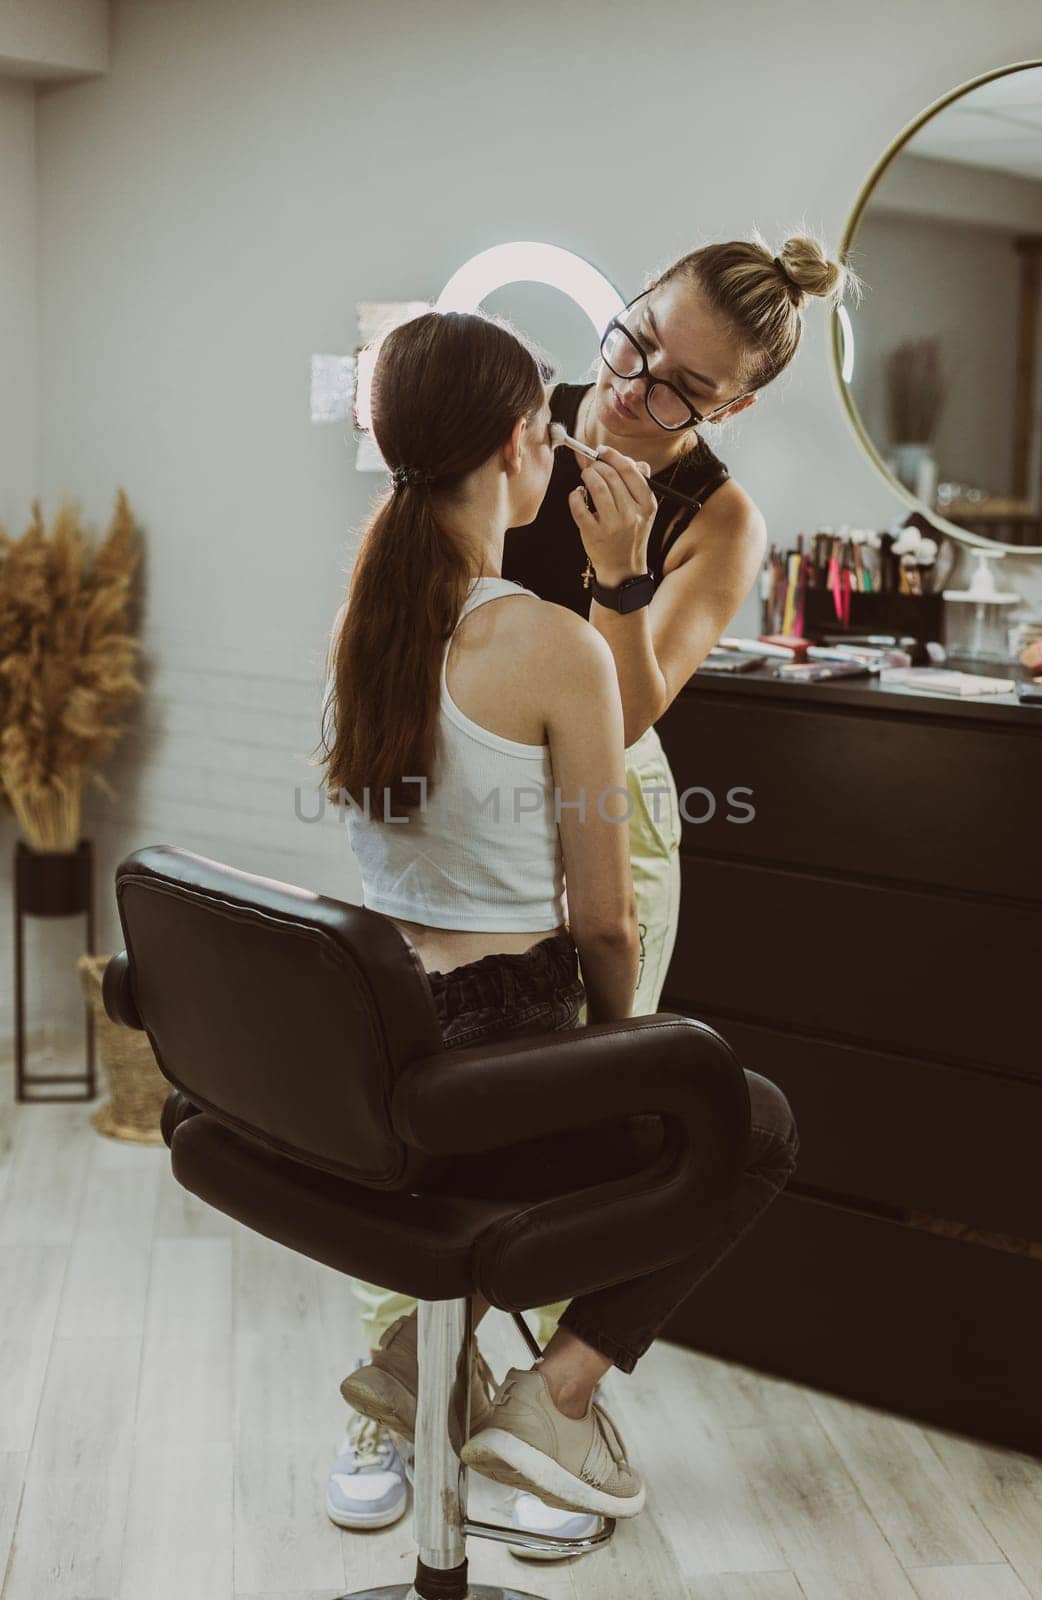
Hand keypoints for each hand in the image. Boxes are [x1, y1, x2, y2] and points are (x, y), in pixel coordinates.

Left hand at [568, 446, 655, 587]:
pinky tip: (578, 495)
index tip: (602, 451)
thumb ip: (640, 483)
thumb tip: (629, 459)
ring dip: (587, 476)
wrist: (623, 568)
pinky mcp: (594, 534)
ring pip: (596, 487)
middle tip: (591, 466)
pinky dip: (575, 496)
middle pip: (611, 476)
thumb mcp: (645, 511)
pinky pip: (579, 507)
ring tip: (585, 478)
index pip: (630, 470)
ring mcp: (613, 525)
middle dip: (597, 465)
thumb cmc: (631, 534)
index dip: (613, 455)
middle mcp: (632, 514)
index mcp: (647, 504)